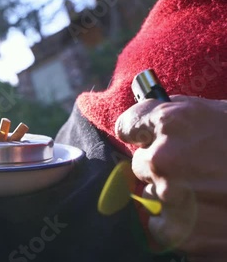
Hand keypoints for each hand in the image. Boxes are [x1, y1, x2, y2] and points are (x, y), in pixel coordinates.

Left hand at [115, 95, 226, 260]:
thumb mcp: (223, 115)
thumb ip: (183, 115)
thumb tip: (152, 117)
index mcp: (174, 121)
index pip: (128, 124)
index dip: (137, 131)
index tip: (141, 136)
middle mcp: (164, 157)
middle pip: (139, 162)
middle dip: (160, 165)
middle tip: (193, 169)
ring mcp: (169, 196)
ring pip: (148, 194)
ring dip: (169, 194)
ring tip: (207, 193)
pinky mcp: (178, 232)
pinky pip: (158, 226)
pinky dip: (176, 224)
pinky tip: (204, 216)